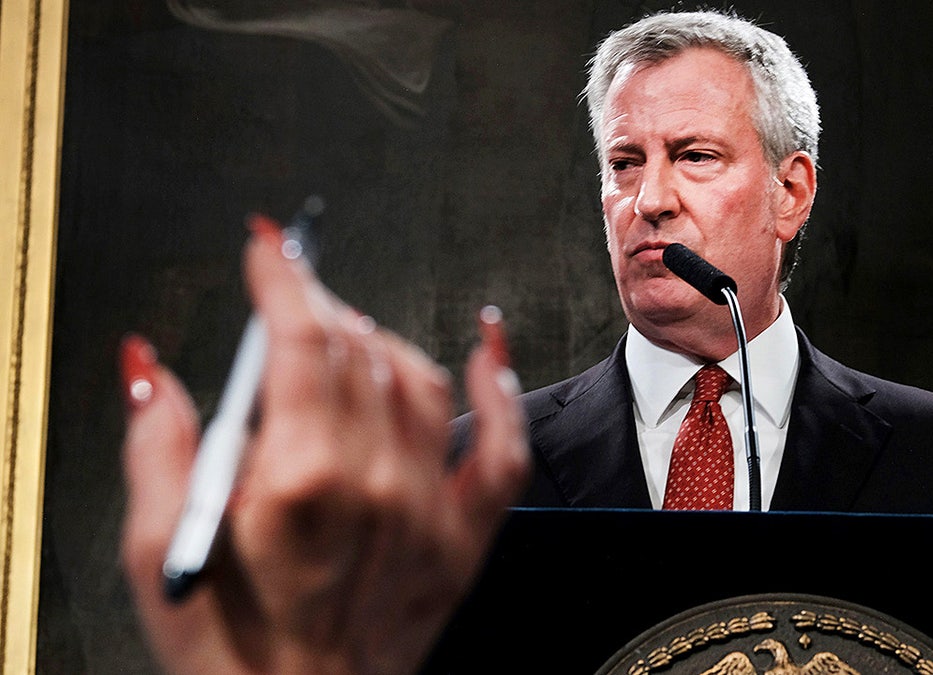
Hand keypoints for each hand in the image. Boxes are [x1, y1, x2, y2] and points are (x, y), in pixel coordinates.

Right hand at [119, 216, 528, 673]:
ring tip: (347, 330)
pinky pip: (503, 446)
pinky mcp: (464, 538)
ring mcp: (428, 509)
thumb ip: (157, 450)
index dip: (283, 275)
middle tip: (292, 292)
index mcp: (298, 482)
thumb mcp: (160, 553)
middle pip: (359, 349)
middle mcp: (375, 485)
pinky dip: (500, 385)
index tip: (269, 245)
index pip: (301, 338)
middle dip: (319, 302)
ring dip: (381, 338)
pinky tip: (487, 342)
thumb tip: (151, 368)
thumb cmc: (231, 651)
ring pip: (422, 377)